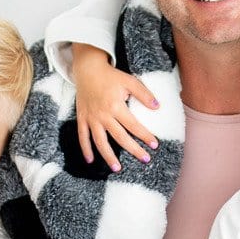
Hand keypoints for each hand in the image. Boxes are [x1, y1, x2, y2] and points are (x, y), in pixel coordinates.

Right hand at [71, 44, 159, 170]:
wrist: (87, 70)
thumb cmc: (111, 76)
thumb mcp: (129, 81)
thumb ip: (144, 94)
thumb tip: (157, 107)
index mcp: (115, 105)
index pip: (133, 125)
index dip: (144, 136)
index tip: (154, 145)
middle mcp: (103, 115)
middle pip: (119, 137)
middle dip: (133, 149)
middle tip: (145, 160)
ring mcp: (91, 118)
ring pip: (100, 141)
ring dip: (108, 156)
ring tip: (117, 168)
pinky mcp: (82, 118)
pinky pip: (83, 137)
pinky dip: (85, 149)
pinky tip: (91, 160)